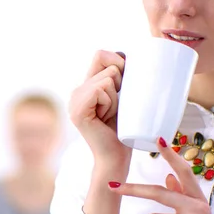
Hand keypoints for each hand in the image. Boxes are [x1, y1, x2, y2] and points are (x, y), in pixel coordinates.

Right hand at [72, 50, 130, 213]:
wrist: (116, 159)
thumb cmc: (126, 132)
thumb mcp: (125, 99)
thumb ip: (122, 80)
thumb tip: (139, 55)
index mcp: (85, 87)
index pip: (101, 54)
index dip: (118, 61)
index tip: (125, 85)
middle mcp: (76, 91)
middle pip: (104, 61)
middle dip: (120, 82)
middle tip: (116, 108)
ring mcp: (74, 100)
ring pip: (107, 77)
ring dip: (117, 96)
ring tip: (112, 115)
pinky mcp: (78, 110)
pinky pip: (101, 89)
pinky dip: (110, 102)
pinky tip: (105, 118)